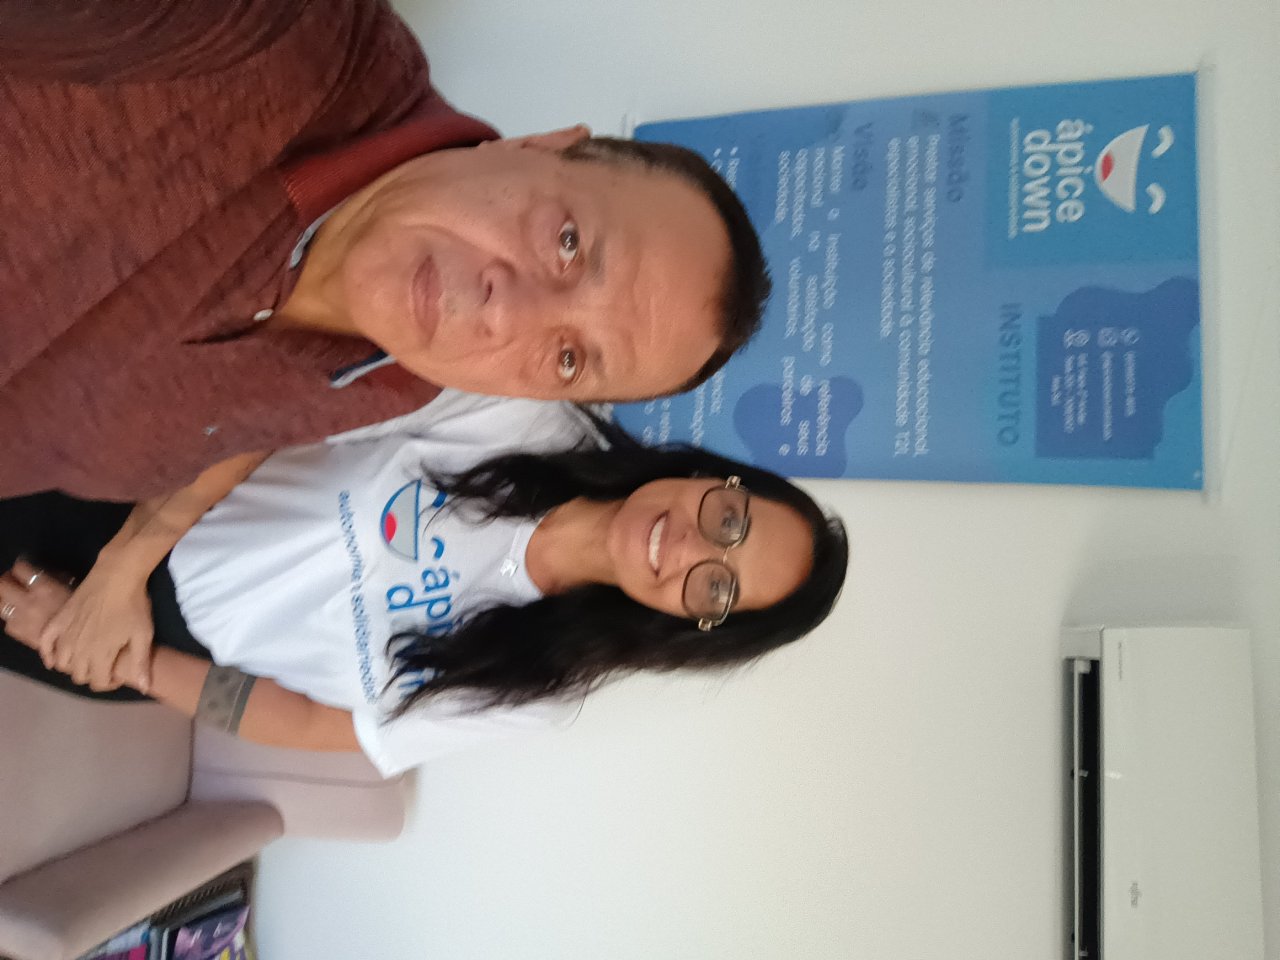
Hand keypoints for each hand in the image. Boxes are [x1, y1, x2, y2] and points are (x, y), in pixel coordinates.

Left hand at [1, 561, 73, 653]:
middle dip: (6, 580)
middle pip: (2, 584)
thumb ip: (59, 581)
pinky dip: (12, 618)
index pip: (21, 568)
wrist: (79, 645)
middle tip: (13, 581)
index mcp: (44, 588)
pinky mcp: (18, 633)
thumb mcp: (75, 593)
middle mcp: (27, 601)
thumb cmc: (83, 616)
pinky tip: (20, 618)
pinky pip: (8, 622)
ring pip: (0, 604)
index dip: (20, 566)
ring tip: (12, 599)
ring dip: (4, 599)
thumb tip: (49, 575)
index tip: (24, 567)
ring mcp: (20, 618)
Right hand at [37, 553, 154, 692]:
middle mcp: (79, 650)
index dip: (109, 683)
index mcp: (101, 655)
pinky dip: (48, 654)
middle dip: (92, 675)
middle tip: (103, 666)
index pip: (98, 683)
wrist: (117, 575)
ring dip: (73, 666)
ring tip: (86, 659)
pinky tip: (54, 657)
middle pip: (79, 675)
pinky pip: (45, 644)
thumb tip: (143, 688)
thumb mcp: (143, 635)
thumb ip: (141, 663)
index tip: (117, 674)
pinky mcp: (58, 621)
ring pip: (62, 664)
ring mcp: (65, 635)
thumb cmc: (134, 606)